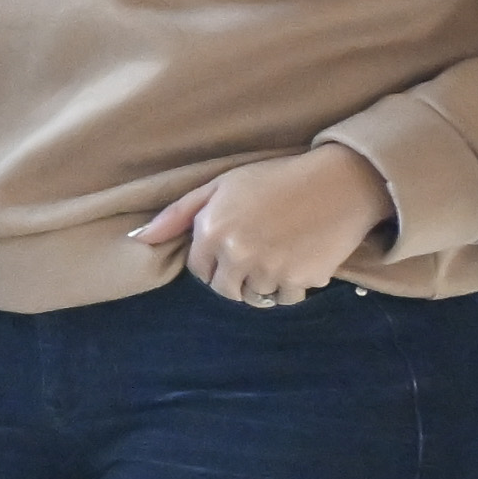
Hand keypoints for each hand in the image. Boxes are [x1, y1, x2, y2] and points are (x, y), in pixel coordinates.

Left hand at [137, 144, 391, 307]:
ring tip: (280, 254)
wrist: (338, 183)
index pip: (199, 270)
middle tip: (257, 255)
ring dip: (264, 283)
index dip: (214, 261)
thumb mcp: (221, 185)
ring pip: (255, 297)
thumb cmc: (276, 179)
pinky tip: (299, 260)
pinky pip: (285, 298)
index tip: (233, 248)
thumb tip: (139, 239)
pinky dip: (292, 286)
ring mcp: (268, 269)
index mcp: (212, 230)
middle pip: (225, 290)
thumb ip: (178, 214)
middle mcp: (236, 254)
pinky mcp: (299, 280)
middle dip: (236, 278)